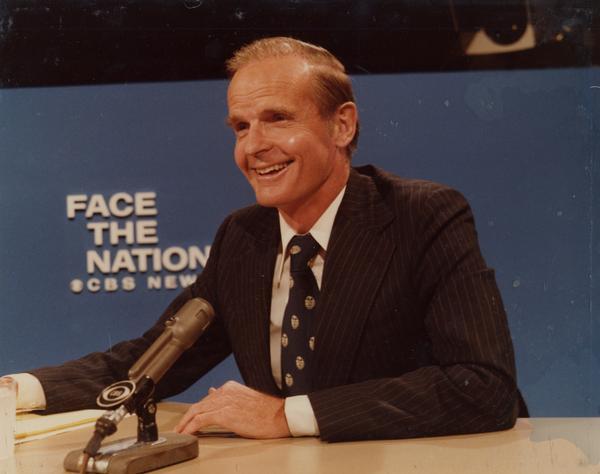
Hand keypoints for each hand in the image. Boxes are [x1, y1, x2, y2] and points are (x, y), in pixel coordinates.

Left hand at [174, 380, 290, 438]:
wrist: (280, 416)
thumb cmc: (267, 412)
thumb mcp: (245, 399)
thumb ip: (228, 397)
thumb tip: (213, 392)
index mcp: (230, 387)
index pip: (206, 399)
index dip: (195, 410)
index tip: (189, 419)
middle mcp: (224, 391)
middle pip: (198, 404)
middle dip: (186, 417)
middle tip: (179, 427)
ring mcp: (223, 402)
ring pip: (196, 411)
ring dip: (185, 423)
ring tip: (179, 432)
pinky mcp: (224, 414)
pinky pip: (201, 421)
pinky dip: (191, 427)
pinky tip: (187, 433)